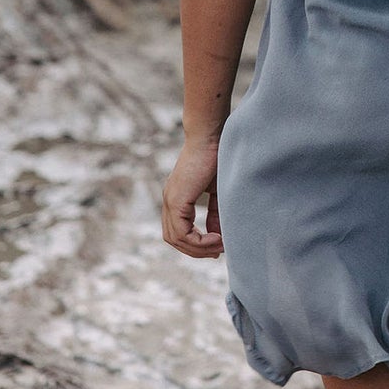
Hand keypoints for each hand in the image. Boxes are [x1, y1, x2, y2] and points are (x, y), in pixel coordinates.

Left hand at [162, 134, 222, 257]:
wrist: (211, 136)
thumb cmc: (217, 157)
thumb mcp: (217, 191)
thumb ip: (215, 213)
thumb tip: (216, 234)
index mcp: (177, 197)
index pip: (178, 231)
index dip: (195, 244)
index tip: (216, 246)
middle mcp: (169, 200)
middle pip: (174, 239)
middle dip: (196, 250)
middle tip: (218, 251)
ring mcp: (170, 201)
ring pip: (176, 239)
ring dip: (198, 248)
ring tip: (219, 246)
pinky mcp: (176, 200)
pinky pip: (182, 233)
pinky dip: (199, 241)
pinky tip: (216, 238)